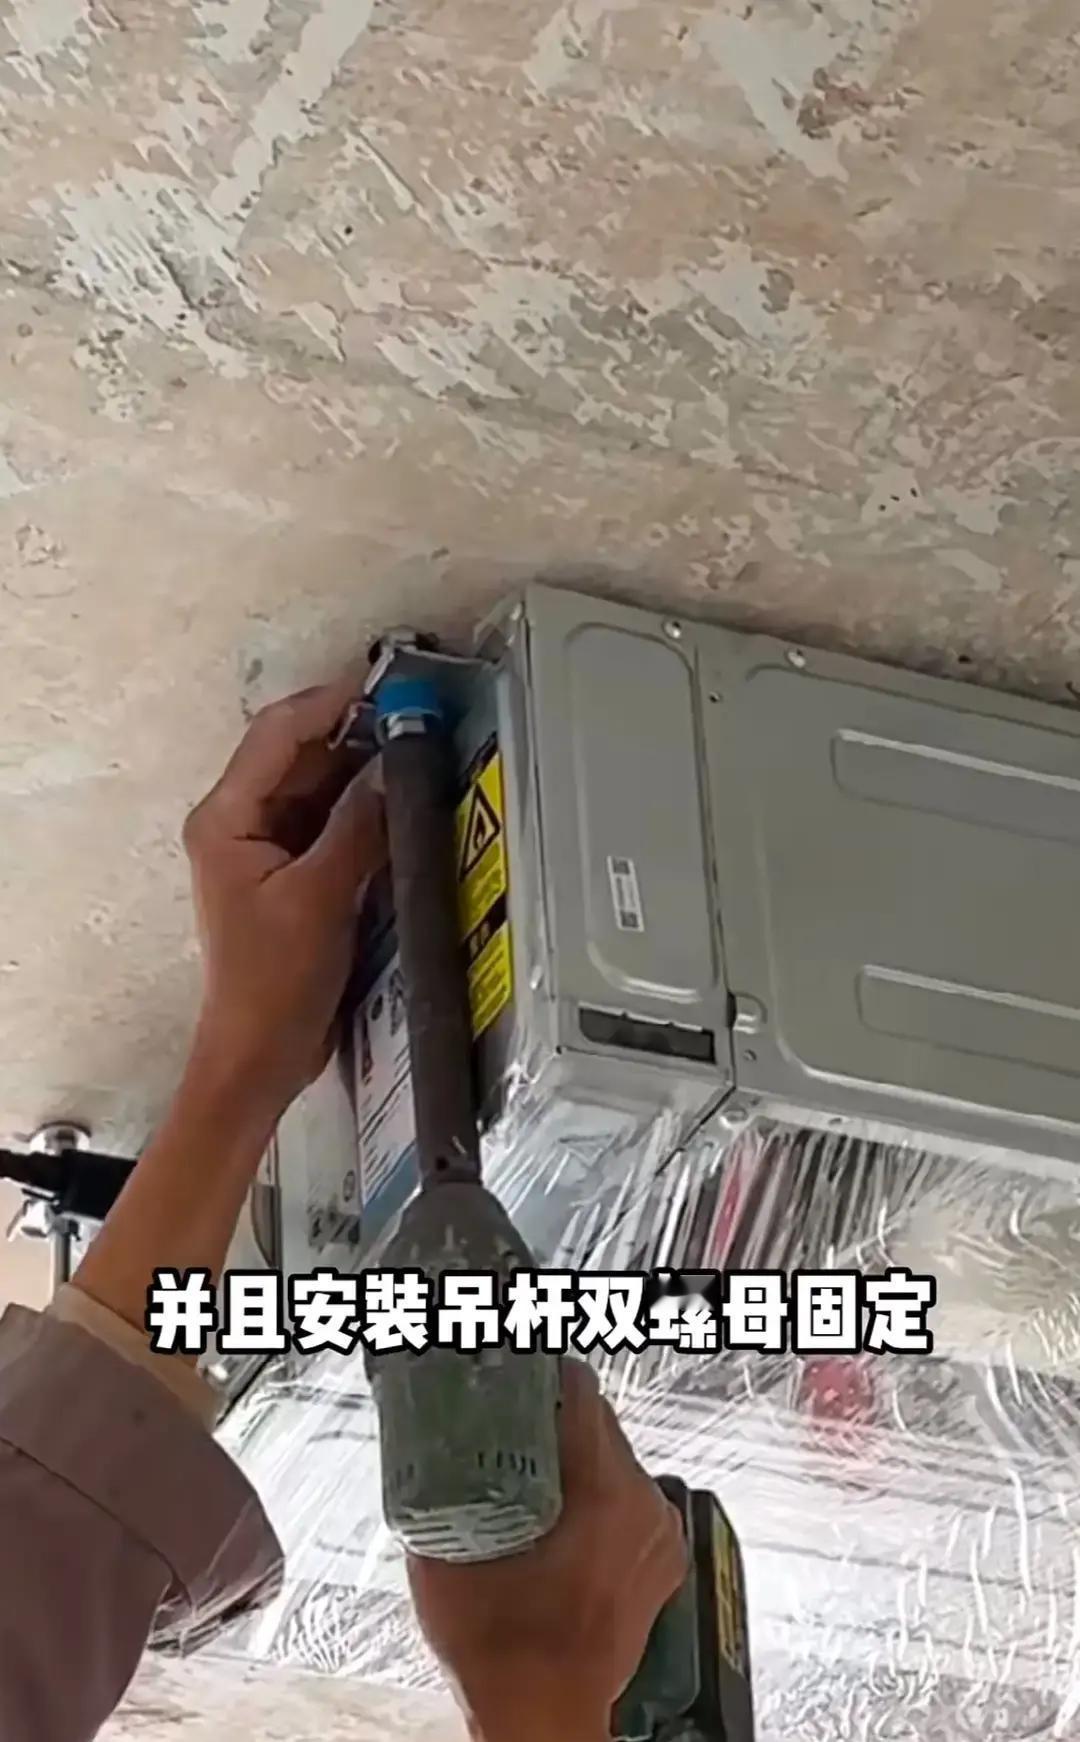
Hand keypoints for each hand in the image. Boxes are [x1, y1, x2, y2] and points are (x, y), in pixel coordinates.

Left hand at [182, 678, 384, 1120]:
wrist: (260, 1053)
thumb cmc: (275, 981)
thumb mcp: (321, 898)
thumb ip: (357, 828)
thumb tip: (392, 768)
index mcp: (225, 819)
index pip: (276, 734)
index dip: (329, 703)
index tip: (383, 686)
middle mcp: (237, 823)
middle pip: (296, 755)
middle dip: (352, 734)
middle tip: (414, 718)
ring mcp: (263, 848)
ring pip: (315, 787)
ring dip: (359, 771)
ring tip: (415, 752)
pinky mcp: (289, 873)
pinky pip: (326, 822)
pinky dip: (359, 809)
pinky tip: (399, 802)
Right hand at [407, 1361, 687, 1741]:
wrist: (543, 1717)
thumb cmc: (500, 1647)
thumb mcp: (446, 1556)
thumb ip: (437, 1493)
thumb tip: (420, 1448)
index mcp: (602, 1490)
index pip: (582, 1391)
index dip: (542, 1375)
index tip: (511, 1375)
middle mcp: (643, 1502)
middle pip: (600, 1423)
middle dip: (553, 1419)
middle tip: (506, 1425)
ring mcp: (660, 1532)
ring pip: (617, 1460)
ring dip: (577, 1459)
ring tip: (529, 1472)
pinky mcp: (665, 1560)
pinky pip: (632, 1501)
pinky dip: (600, 1497)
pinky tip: (559, 1514)